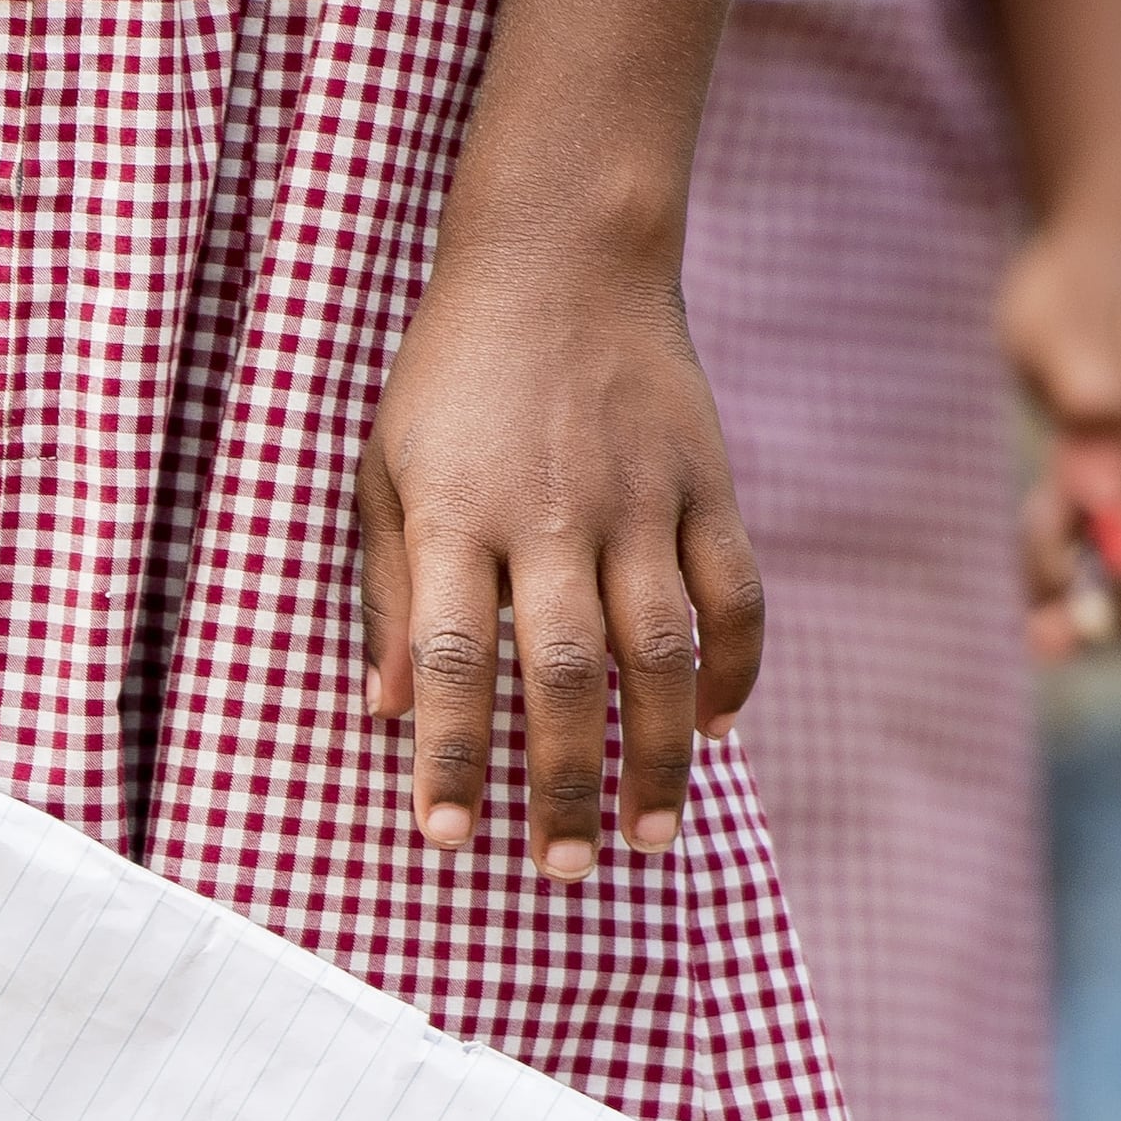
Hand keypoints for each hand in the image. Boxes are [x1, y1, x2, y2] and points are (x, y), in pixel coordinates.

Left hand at [358, 248, 762, 880]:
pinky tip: (714, 733)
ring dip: (656, 755)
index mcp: (456, 514)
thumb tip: (388, 707)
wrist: (562, 255)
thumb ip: (388, 588)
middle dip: (564, 782)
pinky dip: (734, 673)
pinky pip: (736, 598)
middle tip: (563, 866)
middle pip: (566, 674)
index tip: (447, 835)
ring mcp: (643, 499)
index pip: (454, 659)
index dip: (451, 756)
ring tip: (646, 833)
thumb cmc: (451, 372)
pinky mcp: (710, 483)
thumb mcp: (384, 466)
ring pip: (663, 652)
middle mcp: (553, 514)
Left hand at [996, 222, 1120, 658]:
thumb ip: (1082, 393)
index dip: (1113, 599)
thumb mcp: (1057, 327)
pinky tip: (1044, 535)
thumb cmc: (1076, 293)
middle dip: (1087, 609)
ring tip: (1035, 526)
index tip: (1049, 628)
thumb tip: (1101, 488)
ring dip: (1070, 581)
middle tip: (1027, 627)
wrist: (1106, 265)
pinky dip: (1074, 567)